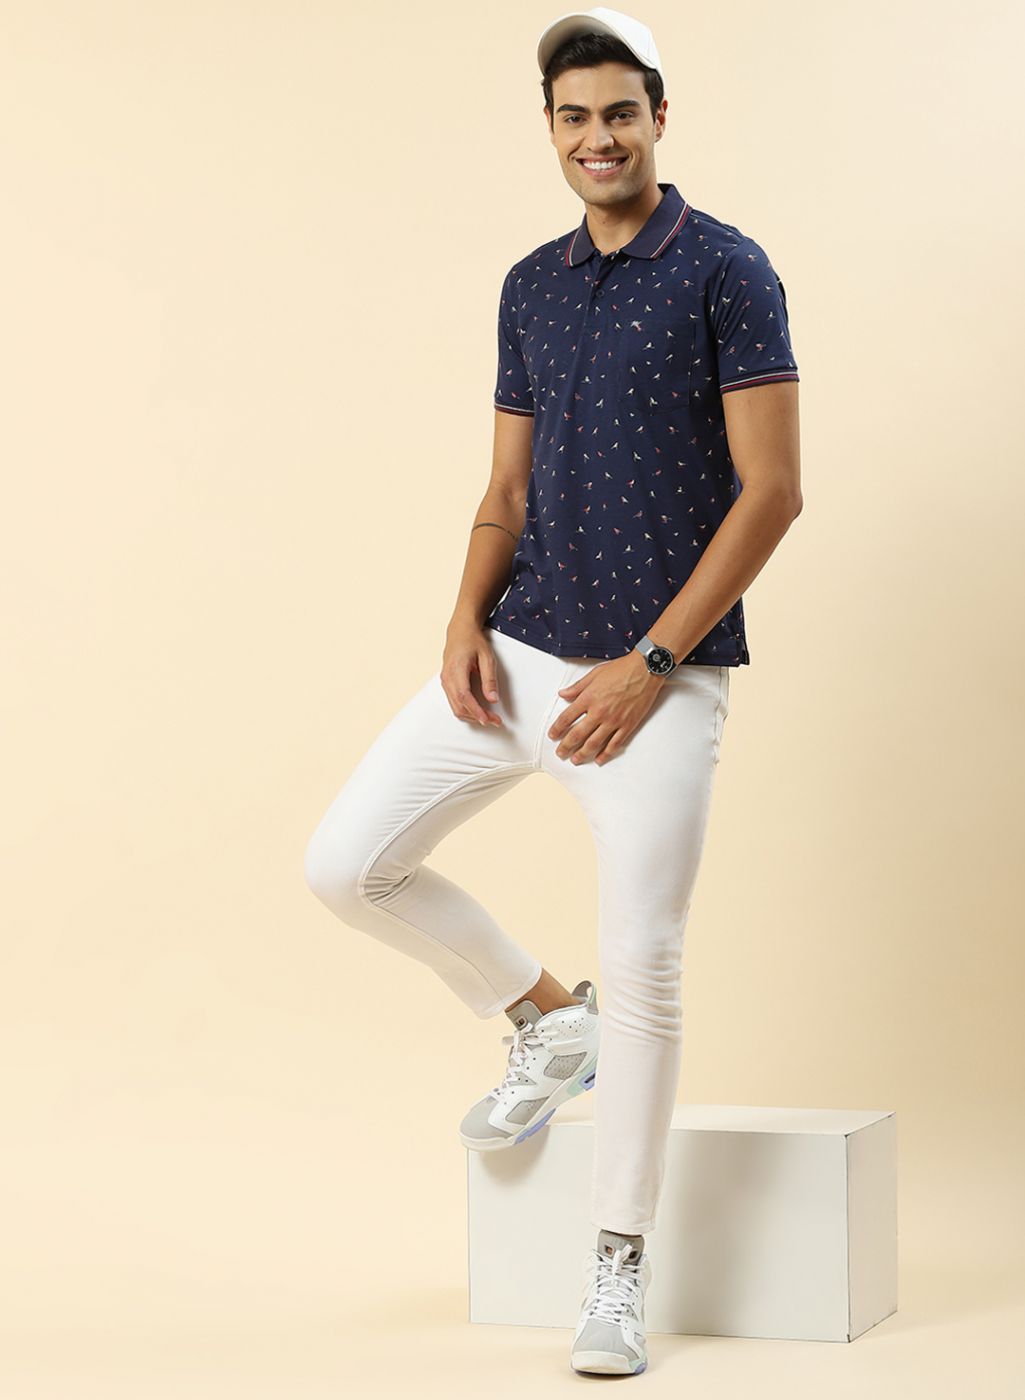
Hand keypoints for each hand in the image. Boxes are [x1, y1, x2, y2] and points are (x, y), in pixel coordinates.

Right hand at [441, 621, 502, 726]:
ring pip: (456, 707)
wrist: (460, 631)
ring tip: (489, 717)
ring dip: (472, 716)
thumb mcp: (487, 657)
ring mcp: (445, 681)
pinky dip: (466, 710)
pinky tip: (478, 711)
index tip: (487, 720)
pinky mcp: (447, 683)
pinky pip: (454, 702)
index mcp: (456, 669)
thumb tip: (493, 699)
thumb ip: (489, 679)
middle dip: (477, 717)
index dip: (475, 710)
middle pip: (459, 706)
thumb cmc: (473, 641)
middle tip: (495, 721)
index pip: (464, 696)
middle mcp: (447, 677)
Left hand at [548, 650, 663, 763]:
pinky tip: (599, 759)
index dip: (557, 729)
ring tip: (575, 760)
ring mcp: (614, 721)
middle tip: (560, 753)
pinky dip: (606, 754)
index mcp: (588, 698)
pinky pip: (614, 744)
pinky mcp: (628, 725)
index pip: (566, 718)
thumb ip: (577, 687)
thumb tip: (563, 694)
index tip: (553, 735)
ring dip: (582, 754)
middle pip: (577, 734)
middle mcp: (599, 712)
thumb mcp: (595, 674)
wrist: (646, 670)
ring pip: (594, 743)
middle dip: (566, 746)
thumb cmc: (622, 669)